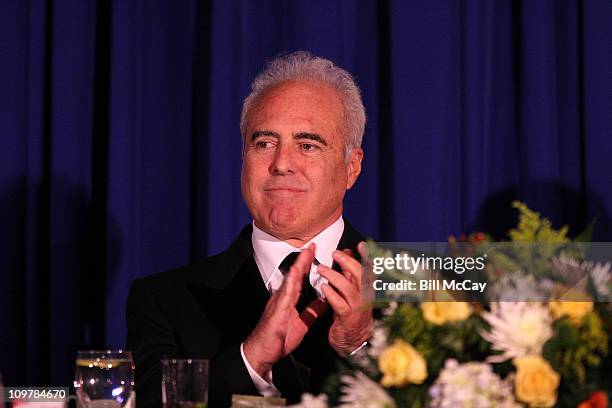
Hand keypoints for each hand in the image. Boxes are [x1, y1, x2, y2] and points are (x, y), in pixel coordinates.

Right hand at [243, 244, 327, 376]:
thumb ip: (312, 312)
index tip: (315, 254)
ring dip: (299, 266)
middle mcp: (282, 298)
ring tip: (306, 253)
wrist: (262, 353)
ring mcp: (278, 302)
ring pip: (290, 280)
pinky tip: (296, 273)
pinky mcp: (276, 310)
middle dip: (304, 260)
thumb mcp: (302, 324)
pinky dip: (291, 282)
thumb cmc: (278, 339)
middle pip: (295, 275)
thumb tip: (324, 302)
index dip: (307, 266)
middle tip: (312, 245)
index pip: (300, 279)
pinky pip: (285, 294)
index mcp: (288, 300)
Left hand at [318, 242, 373, 355]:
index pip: (369, 269)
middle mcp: (365, 297)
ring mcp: (357, 307)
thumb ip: (349, 272)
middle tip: (336, 254)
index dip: (366, 256)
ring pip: (348, 288)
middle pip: (361, 276)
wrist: (352, 339)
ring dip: (334, 276)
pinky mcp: (347, 318)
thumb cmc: (350, 311)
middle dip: (348, 262)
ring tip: (322, 269)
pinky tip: (324, 288)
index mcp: (367, 288)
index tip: (361, 245)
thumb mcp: (352, 290)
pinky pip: (339, 304)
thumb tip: (346, 252)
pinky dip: (331, 294)